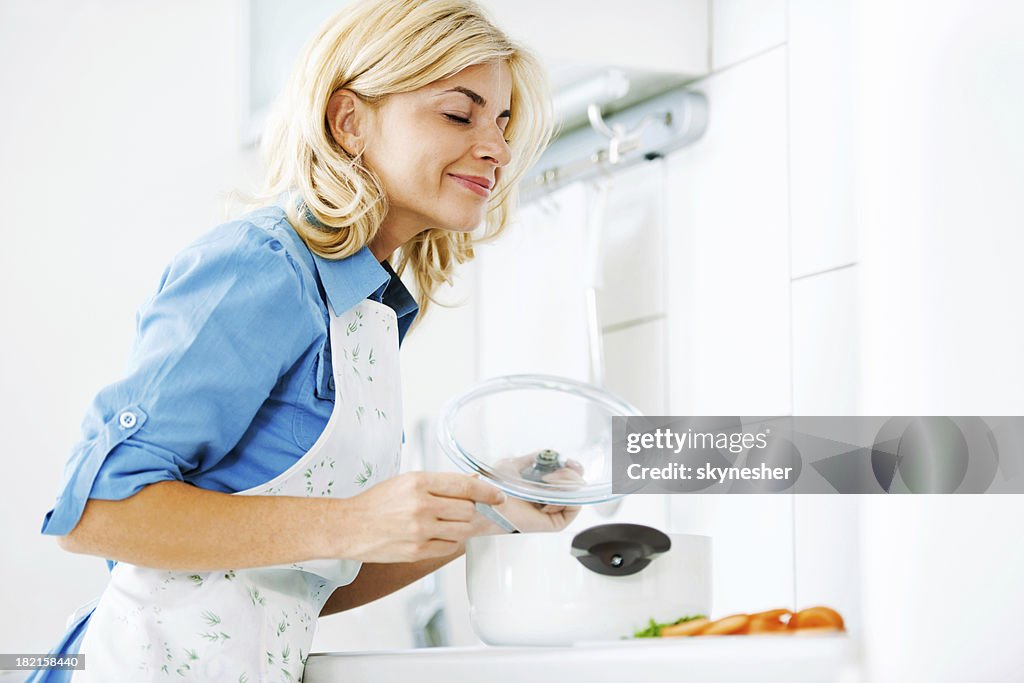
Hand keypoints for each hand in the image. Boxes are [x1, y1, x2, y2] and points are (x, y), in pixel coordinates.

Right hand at [324, 471, 505, 562]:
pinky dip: (451, 540)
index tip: (498, 496)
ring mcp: (420, 531)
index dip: (487, 492)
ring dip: (463, 526)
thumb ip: (441, 483)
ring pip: (462, 529)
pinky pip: (449, 547)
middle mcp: (421, 506)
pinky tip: (441, 534)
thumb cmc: (377, 502)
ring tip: (450, 522)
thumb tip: (473, 483)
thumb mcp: (407, 481)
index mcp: (419, 482)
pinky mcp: (417, 551)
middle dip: (472, 510)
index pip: (465, 486)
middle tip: (465, 509)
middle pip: (468, 509)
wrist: (349, 527)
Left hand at [478, 454, 586, 533]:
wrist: (486, 502)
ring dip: (566, 481)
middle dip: (571, 473)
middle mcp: (548, 499)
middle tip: (556, 470)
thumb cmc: (493, 487)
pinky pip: (573, 507)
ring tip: (547, 479)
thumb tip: (549, 455)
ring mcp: (553, 511)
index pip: (569, 475)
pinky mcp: (555, 523)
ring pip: (577, 493)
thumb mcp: (513, 465)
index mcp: (540, 487)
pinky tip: (549, 492)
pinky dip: (566, 496)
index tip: (567, 461)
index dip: (572, 467)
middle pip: (577, 484)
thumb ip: (533, 459)